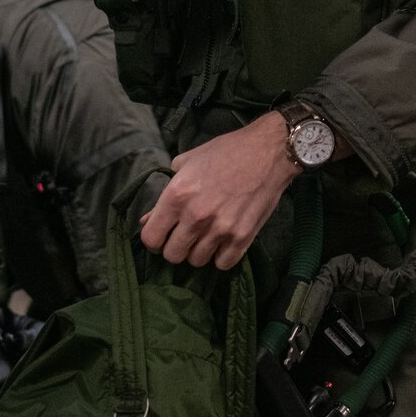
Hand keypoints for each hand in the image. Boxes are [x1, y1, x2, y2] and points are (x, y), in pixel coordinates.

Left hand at [139, 113, 295, 270]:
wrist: (268, 152)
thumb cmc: (225, 152)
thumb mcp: (187, 164)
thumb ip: (165, 194)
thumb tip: (148, 219)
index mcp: (177, 195)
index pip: (151, 238)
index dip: (153, 240)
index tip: (162, 235)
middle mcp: (195, 216)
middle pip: (172, 255)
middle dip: (175, 247)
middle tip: (185, 236)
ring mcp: (220, 229)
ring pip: (196, 261)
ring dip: (198, 251)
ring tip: (206, 236)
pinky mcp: (243, 237)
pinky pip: (222, 264)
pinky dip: (220, 256)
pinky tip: (223, 242)